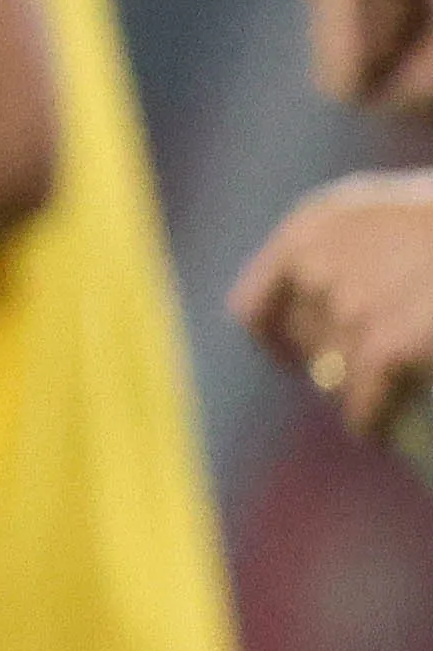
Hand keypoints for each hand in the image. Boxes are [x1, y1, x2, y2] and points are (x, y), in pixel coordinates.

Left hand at [234, 171, 432, 440]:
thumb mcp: (394, 214)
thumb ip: (355, 248)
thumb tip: (327, 297)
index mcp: (315, 226)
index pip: (257, 306)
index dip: (278, 342)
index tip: (300, 363)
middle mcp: (314, 262)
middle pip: (303, 343)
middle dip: (328, 365)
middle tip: (364, 381)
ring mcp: (348, 304)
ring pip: (332, 374)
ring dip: (351, 395)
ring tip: (376, 407)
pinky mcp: (384, 346)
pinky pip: (363, 401)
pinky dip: (368, 422)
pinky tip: (375, 435)